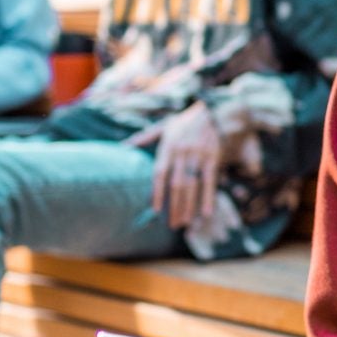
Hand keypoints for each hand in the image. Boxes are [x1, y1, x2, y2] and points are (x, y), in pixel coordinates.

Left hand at [124, 103, 221, 229]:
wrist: (212, 111)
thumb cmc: (184, 121)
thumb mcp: (163, 126)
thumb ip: (144, 137)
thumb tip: (123, 146)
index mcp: (168, 147)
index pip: (160, 173)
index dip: (157, 192)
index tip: (155, 209)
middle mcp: (182, 153)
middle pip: (176, 184)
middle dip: (174, 206)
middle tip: (171, 225)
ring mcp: (198, 156)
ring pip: (192, 186)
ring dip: (188, 206)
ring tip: (184, 223)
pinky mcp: (212, 159)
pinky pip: (209, 182)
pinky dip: (208, 198)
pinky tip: (206, 213)